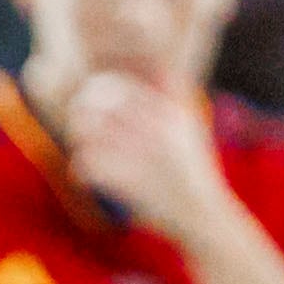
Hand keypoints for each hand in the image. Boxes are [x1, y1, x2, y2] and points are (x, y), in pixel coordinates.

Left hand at [62, 73, 228, 249]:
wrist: (205, 218)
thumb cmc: (192, 173)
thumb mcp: (190, 127)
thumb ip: (175, 95)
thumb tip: (162, 65)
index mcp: (170, 112)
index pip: (120, 87)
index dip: (97, 91)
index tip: (89, 103)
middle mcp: (158, 129)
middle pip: (102, 103)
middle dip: (82, 111)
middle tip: (78, 126)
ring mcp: (146, 156)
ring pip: (91, 132)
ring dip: (79, 141)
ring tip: (80, 150)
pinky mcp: (133, 184)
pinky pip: (91, 164)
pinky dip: (81, 169)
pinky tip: (82, 175)